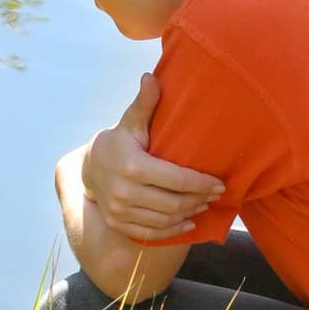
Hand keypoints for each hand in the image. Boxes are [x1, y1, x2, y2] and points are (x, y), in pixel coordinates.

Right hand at [82, 73, 224, 241]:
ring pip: (165, 220)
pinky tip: (188, 223)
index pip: (176, 179)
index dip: (201, 183)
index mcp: (132, 166)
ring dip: (189, 214)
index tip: (219, 184)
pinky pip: (152, 232)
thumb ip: (144, 103)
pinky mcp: (118, 223)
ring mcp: (119, 211)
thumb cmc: (119, 142)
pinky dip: (173, 230)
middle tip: (215, 195)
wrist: (88, 168)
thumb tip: (150, 77)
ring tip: (204, 205)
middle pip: (173, 203)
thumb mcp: (130, 122)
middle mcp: (124, 192)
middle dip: (199, 200)